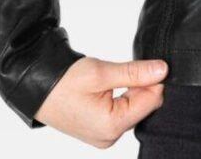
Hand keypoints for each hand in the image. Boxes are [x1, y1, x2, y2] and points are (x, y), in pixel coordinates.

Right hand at [34, 55, 169, 145]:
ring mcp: (105, 136)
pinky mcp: (101, 131)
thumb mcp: (101, 73)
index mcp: (111, 126)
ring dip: (132, 90)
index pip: (151, 101)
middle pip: (144, 106)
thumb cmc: (64, 82)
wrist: (38, 89)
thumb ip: (134, 73)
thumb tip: (162, 70)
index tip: (148, 63)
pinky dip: (124, 97)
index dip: (154, 79)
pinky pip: (123, 113)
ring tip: (115, 77)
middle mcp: (110, 137)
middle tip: (128, 68)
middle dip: (143, 85)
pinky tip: (113, 86)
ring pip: (135, 108)